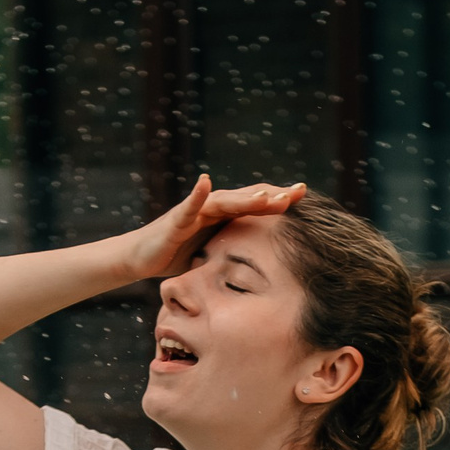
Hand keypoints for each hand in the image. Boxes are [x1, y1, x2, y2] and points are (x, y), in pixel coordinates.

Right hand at [125, 174, 305, 283]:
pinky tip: (204, 181)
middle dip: (274, 195)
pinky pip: (188, 205)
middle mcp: (214, 208)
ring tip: (267, 196)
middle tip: (300, 192)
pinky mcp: (176, 220)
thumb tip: (265, 268)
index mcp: (226, 217)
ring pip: (225, 201)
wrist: (143, 259)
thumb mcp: (216, 257)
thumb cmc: (179, 257)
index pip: (258, 205)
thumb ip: (236, 253)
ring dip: (246, 198)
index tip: (306, 198)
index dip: (281, 201)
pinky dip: (196, 194)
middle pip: (248, 198)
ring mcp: (196, 211)